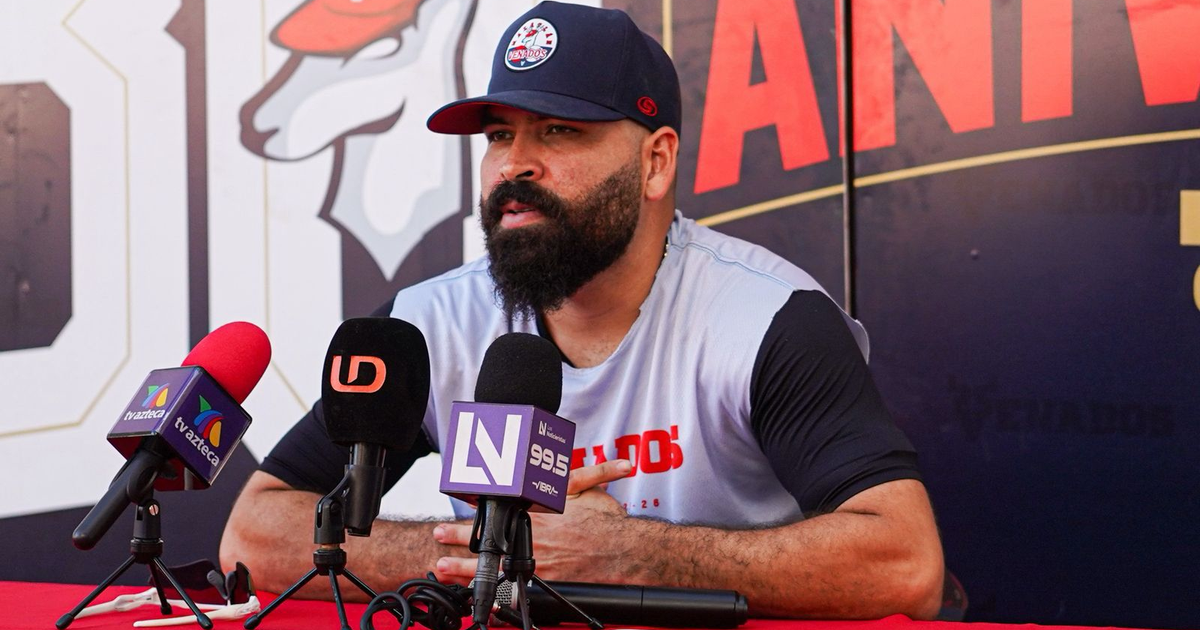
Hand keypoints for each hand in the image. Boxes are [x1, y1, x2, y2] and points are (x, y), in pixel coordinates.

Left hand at [432, 459, 633, 582]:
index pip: (498, 514)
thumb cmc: (609, 524)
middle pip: (488, 541)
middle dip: (460, 540)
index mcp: (539, 518)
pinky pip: (514, 593)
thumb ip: (571, 477)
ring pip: (494, 568)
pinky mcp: (547, 586)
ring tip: (446, 567)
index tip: (458, 509)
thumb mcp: (586, 491)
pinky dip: (495, 597)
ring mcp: (538, 566)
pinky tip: (481, 601)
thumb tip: (561, 465)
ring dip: (467, 569)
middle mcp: (534, 542)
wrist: (626, 553)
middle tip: (439, 538)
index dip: (475, 513)